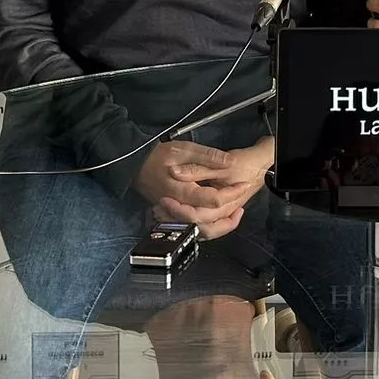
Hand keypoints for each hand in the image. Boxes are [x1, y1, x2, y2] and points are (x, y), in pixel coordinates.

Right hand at [136, 137, 270, 236]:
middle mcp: (179, 206)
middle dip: (229, 215)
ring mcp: (175, 213)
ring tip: (236, 215)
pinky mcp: (174, 215)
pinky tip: (219, 217)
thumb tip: (229, 162)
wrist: (135, 166)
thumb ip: (208, 157)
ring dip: (221, 226)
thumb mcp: (184, 149)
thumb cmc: (157, 156)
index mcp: (182, 190)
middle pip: (208, 221)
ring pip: (201, 230)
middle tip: (243, 204)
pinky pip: (194, 227)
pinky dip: (209, 226)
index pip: (212, 199)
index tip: (243, 184)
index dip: (232, 193)